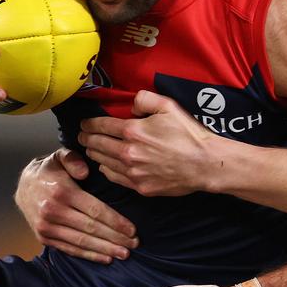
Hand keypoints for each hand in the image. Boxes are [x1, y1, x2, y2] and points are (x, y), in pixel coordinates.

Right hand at [15, 148, 137, 263]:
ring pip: (82, 241)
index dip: (115, 222)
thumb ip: (73, 159)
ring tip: (123, 254)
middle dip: (115, 238)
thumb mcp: (59, 157)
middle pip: (91, 228)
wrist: (22, 187)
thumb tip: (85, 172)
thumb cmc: (49, 171)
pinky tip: (104, 258)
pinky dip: (88, 255)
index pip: (95, 210)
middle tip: (134, 245)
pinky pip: (70, 249)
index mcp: (62, 192)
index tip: (132, 230)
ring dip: (105, 250)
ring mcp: (47, 227)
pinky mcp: (44, 237)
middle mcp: (53, 211)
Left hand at [79, 90, 219, 195]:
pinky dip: (106, 170)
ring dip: (94, 154)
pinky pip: (114, 178)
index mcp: (133, 131)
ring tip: (92, 149)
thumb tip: (131, 106)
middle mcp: (128, 153)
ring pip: (103, 162)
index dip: (88, 124)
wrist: (205, 164)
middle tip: (82, 136)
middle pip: (97, 145)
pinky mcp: (140, 187)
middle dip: (86, 139)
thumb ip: (144, 99)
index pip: (101, 126)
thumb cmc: (189, 134)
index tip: (83, 124)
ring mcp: (133, 172)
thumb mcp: (168, 106)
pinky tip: (105, 166)